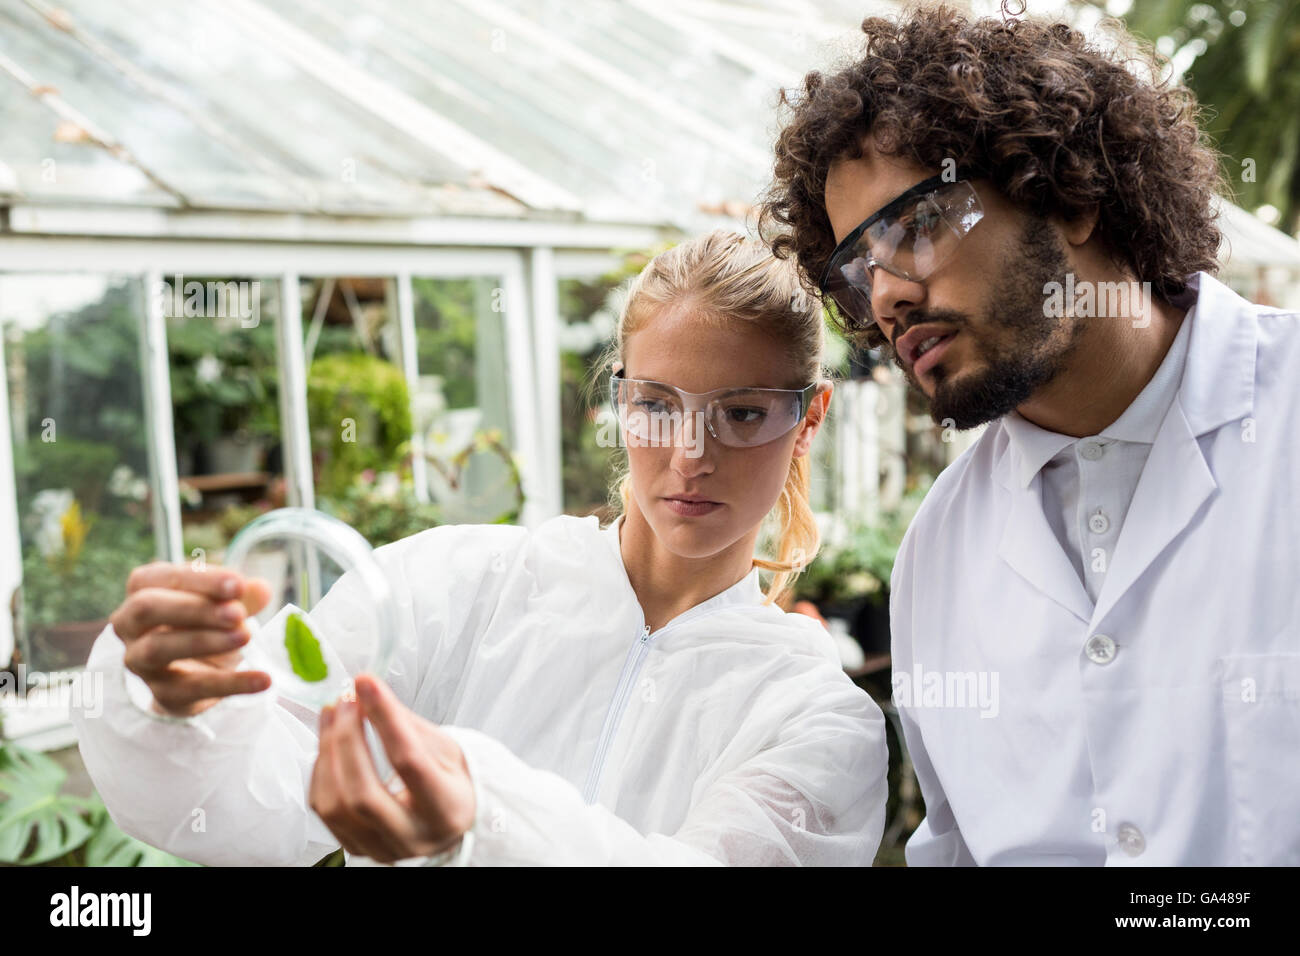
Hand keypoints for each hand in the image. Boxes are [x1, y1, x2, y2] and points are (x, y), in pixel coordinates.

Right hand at [110, 562, 272, 717]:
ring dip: (206, 641)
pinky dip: (232, 683)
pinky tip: (264, 679)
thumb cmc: (205, 623)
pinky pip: (193, 689)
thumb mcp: (224, 604)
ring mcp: (140, 660)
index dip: (201, 580)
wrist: (198, 673)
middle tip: (237, 613)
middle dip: (195, 608)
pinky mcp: (162, 693)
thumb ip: (242, 596)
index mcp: (143, 588)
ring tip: (246, 636)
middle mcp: (130, 623)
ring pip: (159, 648)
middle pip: (148, 608)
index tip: (238, 584)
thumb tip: (261, 589)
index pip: (163, 577)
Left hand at [309, 673, 475, 863]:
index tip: (367, 682)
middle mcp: (413, 837)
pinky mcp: (356, 848)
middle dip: (347, 739)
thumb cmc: (449, 781)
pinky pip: (324, 809)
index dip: (385, 718)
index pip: (408, 762)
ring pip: (336, 805)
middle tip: (346, 700)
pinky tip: (328, 743)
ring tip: (333, 714)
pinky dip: (321, 770)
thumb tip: (367, 693)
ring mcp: (381, 848)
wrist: (449, 821)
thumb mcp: (445, 749)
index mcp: (446, 810)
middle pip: (362, 793)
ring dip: (327, 752)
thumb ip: (407, 725)